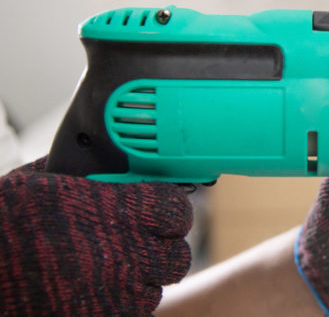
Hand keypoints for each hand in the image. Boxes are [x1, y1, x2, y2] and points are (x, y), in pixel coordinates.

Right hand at [0, 157, 192, 315]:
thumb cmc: (4, 221)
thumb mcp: (42, 181)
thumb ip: (91, 172)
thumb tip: (126, 162)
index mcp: (107, 210)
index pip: (176, 209)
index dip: (169, 208)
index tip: (159, 207)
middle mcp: (117, 254)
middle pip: (176, 255)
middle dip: (162, 247)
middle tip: (140, 241)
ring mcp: (110, 295)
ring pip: (155, 288)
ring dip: (141, 278)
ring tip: (109, 266)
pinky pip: (134, 313)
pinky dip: (121, 304)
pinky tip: (95, 290)